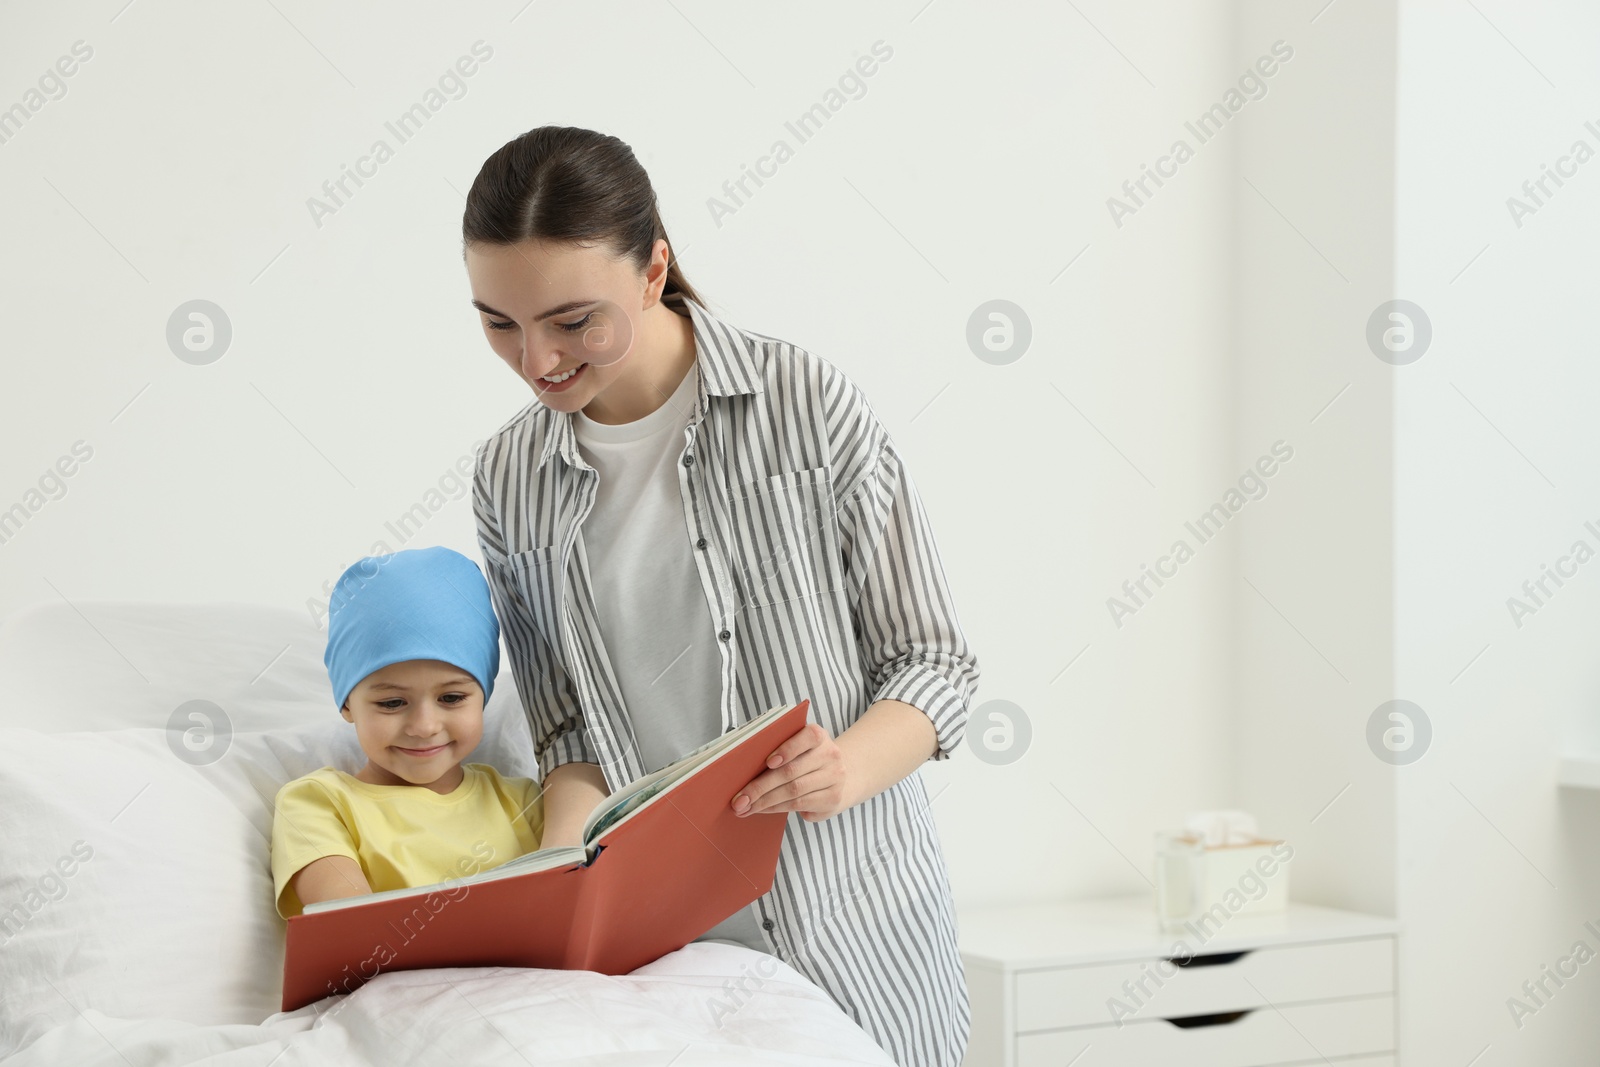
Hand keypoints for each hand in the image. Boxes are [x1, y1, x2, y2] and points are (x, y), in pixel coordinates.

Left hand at [731, 722, 851, 822]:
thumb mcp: (799, 747)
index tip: (768, 762)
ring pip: (794, 791)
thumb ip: (778, 749)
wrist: (839, 777)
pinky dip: (776, 808)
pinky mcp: (832, 799)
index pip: (808, 737)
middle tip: (739, 800)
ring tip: (745, 807)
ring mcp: (834, 778)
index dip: (787, 749)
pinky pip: (799, 805)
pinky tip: (761, 809)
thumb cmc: (806, 759)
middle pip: (792, 771)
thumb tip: (743, 768)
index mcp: (819, 736)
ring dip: (765, 801)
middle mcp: (830, 755)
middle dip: (760, 787)